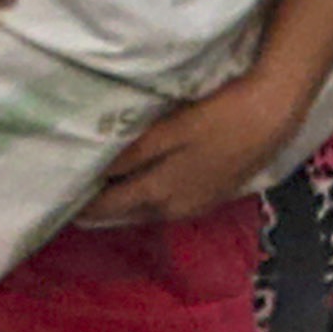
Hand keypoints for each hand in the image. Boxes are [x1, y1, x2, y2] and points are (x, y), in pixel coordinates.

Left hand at [81, 41, 321, 226]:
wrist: (272, 116)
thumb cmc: (219, 116)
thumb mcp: (170, 130)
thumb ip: (133, 153)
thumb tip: (96, 171)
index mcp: (159, 193)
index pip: (109, 206)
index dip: (84, 205)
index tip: (60, 198)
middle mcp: (174, 208)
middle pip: (126, 215)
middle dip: (100, 210)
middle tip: (73, 201)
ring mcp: (196, 204)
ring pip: (148, 211)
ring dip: (125, 206)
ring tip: (103, 196)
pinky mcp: (213, 194)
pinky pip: (169, 205)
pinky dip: (149, 200)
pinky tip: (146, 188)